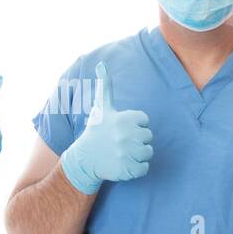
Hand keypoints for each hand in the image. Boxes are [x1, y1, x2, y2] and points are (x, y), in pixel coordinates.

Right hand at [60, 61, 152, 194]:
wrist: (84, 160)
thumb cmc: (96, 131)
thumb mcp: (101, 107)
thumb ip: (105, 86)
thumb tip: (102, 64)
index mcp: (123, 118)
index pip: (144, 120)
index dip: (134, 124)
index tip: (120, 128)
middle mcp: (125, 135)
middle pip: (148, 137)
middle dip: (136, 140)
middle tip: (120, 142)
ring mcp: (126, 154)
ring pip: (148, 152)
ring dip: (137, 154)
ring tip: (122, 153)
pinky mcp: (127, 170)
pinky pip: (145, 168)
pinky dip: (136, 168)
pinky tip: (123, 164)